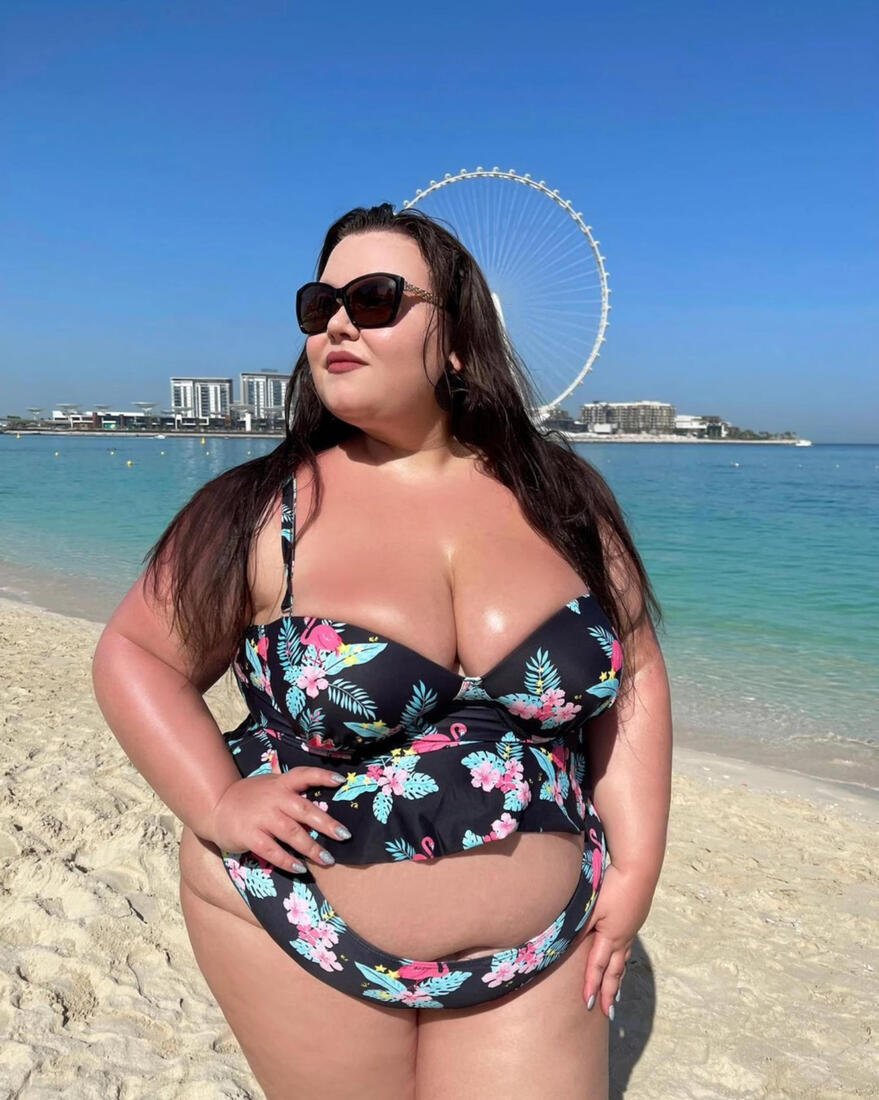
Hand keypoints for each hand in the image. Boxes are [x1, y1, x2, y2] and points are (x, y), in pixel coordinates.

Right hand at [208, 767, 350, 872]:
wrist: (216, 807)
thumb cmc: (250, 797)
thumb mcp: (269, 785)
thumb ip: (290, 788)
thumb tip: (321, 794)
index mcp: (280, 784)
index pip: (303, 775)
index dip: (322, 776)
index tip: (340, 781)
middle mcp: (273, 798)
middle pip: (304, 810)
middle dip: (326, 823)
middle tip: (344, 835)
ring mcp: (261, 818)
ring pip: (292, 833)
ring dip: (311, 848)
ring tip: (327, 859)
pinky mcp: (250, 836)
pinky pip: (272, 850)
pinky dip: (287, 861)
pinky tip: (300, 868)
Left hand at [581, 863, 652, 1017]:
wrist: (638, 869)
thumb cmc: (612, 887)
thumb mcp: (590, 907)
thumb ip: (578, 927)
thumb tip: (563, 945)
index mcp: (610, 937)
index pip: (597, 967)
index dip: (592, 986)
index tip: (588, 1005)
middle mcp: (623, 938)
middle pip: (615, 971)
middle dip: (609, 992)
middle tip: (607, 1013)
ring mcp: (631, 929)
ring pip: (623, 961)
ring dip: (618, 979)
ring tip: (615, 993)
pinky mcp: (635, 920)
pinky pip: (627, 948)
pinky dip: (623, 961)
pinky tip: (621, 958)